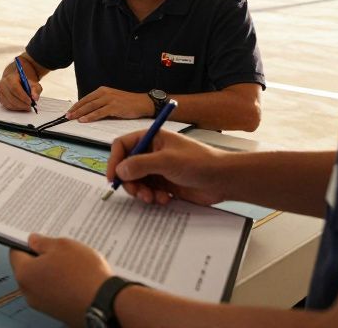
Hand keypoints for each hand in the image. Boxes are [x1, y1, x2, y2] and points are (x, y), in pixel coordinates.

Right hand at [0, 59, 41, 110]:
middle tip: (29, 106)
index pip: (15, 88)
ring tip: (26, 107)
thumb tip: (35, 98)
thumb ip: (36, 90)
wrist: (15, 81)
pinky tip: (21, 107)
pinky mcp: (0, 98)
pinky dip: (15, 108)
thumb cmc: (24, 83)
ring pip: (9, 103)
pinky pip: (7, 106)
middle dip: (22, 103)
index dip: (22, 96)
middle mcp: (3, 84)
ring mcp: (0, 92)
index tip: (30, 101)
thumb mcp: (32, 84)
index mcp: (10, 78)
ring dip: (19, 107)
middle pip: (11, 97)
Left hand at [9, 234, 110, 321]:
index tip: (35, 238)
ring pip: (42, 281)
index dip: (25, 242)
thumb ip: (43, 242)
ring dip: (52, 271)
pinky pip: (53, 293)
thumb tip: (33, 241)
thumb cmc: (84, 274)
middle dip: (41, 257)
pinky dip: (61, 284)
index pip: (15, 253)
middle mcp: (29, 293)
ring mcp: (43, 305)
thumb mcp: (63, 246)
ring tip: (71, 263)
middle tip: (57, 248)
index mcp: (25, 274)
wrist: (106, 303)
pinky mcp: (57, 312)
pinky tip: (76, 277)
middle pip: (28, 269)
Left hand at [67, 87, 151, 121]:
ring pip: (91, 107)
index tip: (69, 111)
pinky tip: (84, 120)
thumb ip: (102, 103)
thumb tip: (88, 112)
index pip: (86, 98)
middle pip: (86, 102)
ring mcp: (110, 99)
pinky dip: (90, 116)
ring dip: (80, 113)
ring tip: (72, 118)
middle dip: (75, 109)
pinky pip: (99, 112)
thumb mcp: (113, 100)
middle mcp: (105, 93)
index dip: (76, 105)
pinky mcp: (115, 107)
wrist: (144, 103)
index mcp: (103, 90)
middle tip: (66, 116)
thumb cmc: (129, 103)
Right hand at [106, 129, 227, 205]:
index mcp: (151, 139)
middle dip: (130, 181)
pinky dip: (154, 197)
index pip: (123, 146)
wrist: (224, 180)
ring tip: (152, 198)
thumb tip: (119, 171)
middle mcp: (152, 152)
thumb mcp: (167, 161)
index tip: (113, 178)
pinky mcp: (166, 184)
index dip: (115, 160)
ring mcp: (159, 169)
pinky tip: (166, 199)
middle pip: (127, 166)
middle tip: (137, 192)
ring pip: (138, 181)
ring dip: (142, 192)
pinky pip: (150, 191)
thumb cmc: (198, 162)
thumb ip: (140, 164)